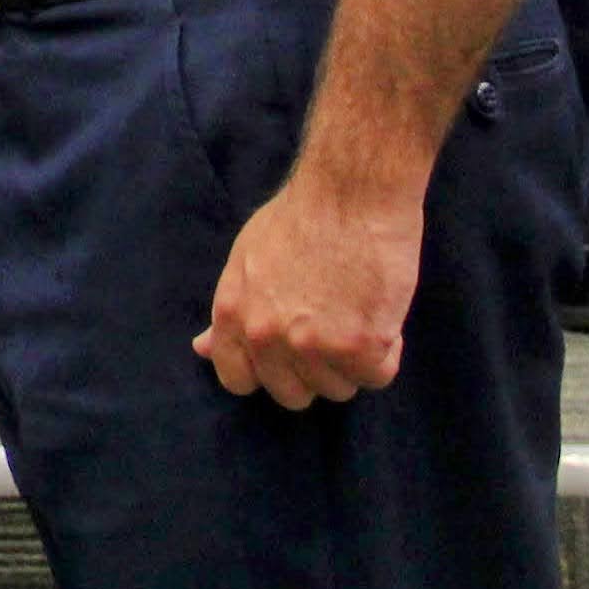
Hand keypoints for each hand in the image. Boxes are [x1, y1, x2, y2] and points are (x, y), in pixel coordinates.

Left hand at [192, 174, 421, 407]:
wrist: (351, 194)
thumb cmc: (302, 218)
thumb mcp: (247, 260)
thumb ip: (231, 311)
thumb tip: (202, 349)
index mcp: (232, 315)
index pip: (237, 380)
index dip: (265, 373)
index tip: (286, 358)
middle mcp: (266, 337)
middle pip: (292, 394)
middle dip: (313, 370)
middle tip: (330, 330)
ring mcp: (312, 346)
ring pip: (339, 388)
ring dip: (352, 359)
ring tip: (355, 311)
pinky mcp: (359, 348)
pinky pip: (377, 376)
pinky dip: (386, 352)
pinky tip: (379, 313)